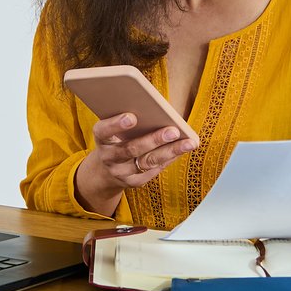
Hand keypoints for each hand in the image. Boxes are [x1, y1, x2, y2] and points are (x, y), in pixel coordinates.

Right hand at [74, 113, 197, 216]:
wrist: (105, 172)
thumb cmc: (116, 140)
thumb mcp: (113, 130)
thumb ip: (127, 120)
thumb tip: (156, 109)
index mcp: (101, 140)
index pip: (103, 131)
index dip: (115, 124)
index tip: (131, 117)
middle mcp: (108, 158)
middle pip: (131, 149)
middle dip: (154, 140)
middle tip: (173, 131)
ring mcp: (121, 173)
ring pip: (147, 162)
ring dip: (170, 151)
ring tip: (189, 142)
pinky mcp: (134, 182)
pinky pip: (155, 170)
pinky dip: (170, 158)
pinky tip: (184, 149)